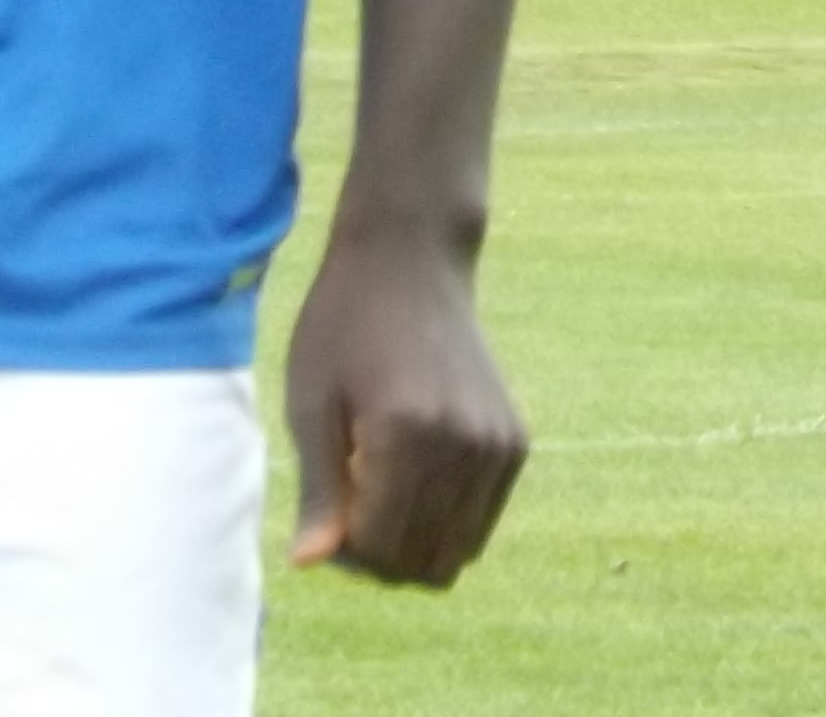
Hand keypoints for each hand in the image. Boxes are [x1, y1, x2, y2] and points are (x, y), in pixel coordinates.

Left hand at [283, 221, 526, 589]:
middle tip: (350, 505)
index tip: (324, 512)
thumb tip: (310, 564)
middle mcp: (464, 445)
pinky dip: (445, 523)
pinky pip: (479, 525)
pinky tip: (417, 477)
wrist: (412, 261)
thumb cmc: (344, 326)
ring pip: (455, 554)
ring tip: (382, 493)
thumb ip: (318, 490)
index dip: (341, 552)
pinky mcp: (515, 442)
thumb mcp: (311, 403)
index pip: (378, 551)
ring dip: (412, 545)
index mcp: (406, 434)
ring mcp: (498, 445)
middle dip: (376, 556)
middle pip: (419, 563)